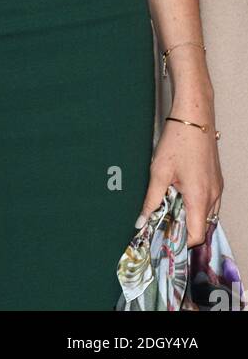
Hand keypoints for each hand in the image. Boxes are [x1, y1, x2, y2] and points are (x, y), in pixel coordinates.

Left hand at [138, 109, 223, 246]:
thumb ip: (151, 200)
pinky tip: (180, 195)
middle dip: (184, 230)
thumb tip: (141, 221)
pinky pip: (210, 202)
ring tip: (170, 209)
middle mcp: (213, 196)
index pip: (196, 236)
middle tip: (163, 225)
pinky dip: (197, 205)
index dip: (180, 242)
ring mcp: (217, 188)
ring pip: (207, 215)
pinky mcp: (216, 180)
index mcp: (200, 198)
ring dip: (191, 217)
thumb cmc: (178, 141)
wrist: (194, 117)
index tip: (164, 240)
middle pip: (202, 227)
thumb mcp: (159, 171)